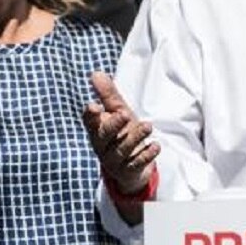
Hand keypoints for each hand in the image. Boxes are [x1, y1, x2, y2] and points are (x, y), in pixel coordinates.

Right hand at [83, 71, 159, 193]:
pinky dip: (146, 155)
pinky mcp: (128, 171)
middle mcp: (102, 145)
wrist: (132, 167)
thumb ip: (109, 95)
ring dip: (135, 137)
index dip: (90, 115)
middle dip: (113, 125)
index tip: (94, 106)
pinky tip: (155, 146)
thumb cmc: (123, 133)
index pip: (89, 122)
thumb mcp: (118, 112)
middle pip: (104, 136)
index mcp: (97, 129)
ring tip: (148, 126)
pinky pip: (135, 164)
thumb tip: (96, 73)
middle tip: (125, 114)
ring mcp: (114, 160)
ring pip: (122, 149)